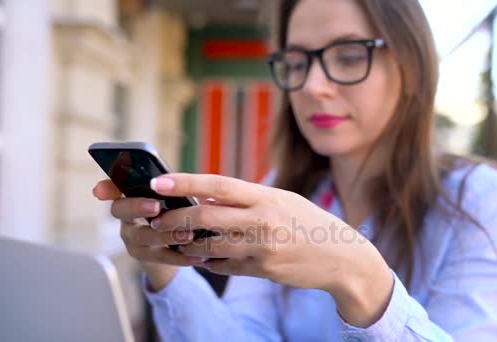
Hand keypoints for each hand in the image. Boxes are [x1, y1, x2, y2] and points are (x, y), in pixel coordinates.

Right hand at [92, 180, 206, 272]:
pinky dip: (180, 257)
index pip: (113, 187)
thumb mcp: (172, 197)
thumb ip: (170, 187)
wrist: (176, 248)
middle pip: (121, 210)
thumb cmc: (174, 212)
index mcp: (131, 196)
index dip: (105, 188)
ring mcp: (133, 239)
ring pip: (143, 237)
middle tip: (155, 206)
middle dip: (137, 207)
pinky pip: (161, 258)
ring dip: (165, 235)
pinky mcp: (146, 258)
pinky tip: (197, 256)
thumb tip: (176, 181)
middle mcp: (127, 218)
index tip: (100, 191)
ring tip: (187, 234)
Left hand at [147, 173, 392, 325]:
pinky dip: (211, 261)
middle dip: (174, 219)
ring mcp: (263, 247)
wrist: (340, 256)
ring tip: (177, 241)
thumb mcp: (282, 200)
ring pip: (210, 246)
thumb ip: (247, 199)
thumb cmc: (307, 222)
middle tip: (155, 221)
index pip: (217, 185)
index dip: (185, 182)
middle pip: (206, 217)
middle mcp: (263, 220)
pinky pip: (226, 266)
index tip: (158, 181)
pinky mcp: (264, 270)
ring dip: (189, 244)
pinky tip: (205, 258)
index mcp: (266, 196)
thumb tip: (208, 197)